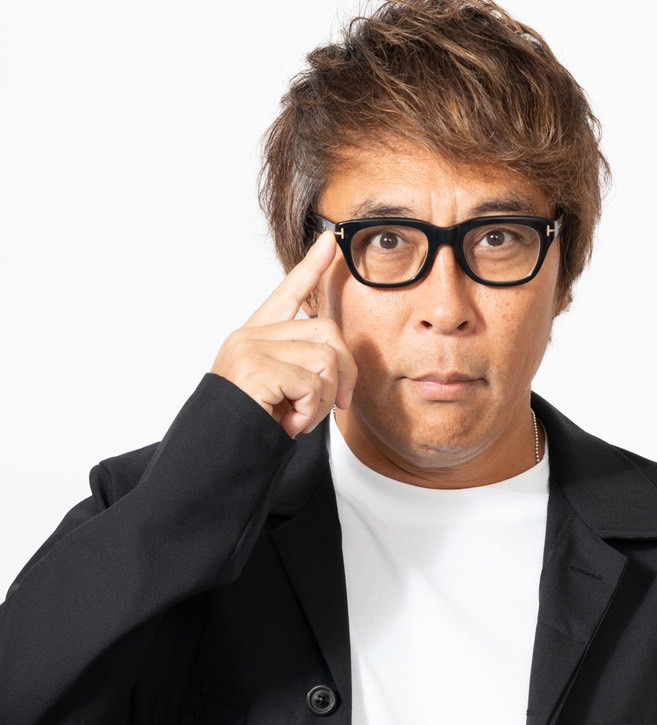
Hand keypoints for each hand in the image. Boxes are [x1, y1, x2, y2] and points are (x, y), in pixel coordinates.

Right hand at [210, 231, 357, 437]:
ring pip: (326, 359)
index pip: (287, 293)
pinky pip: (312, 384)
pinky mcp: (255, 368)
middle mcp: (250, 336)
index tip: (330, 241)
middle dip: (344, 373)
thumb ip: (301, 365)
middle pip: (328, 333)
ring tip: (299, 417)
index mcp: (255, 338)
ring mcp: (250, 349)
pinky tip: (288, 423)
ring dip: (324, 399)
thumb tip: (338, 359)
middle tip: (335, 404)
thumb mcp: (279, 391)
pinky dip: (311, 412)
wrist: (214, 457)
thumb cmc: (249, 429)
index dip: (312, 267)